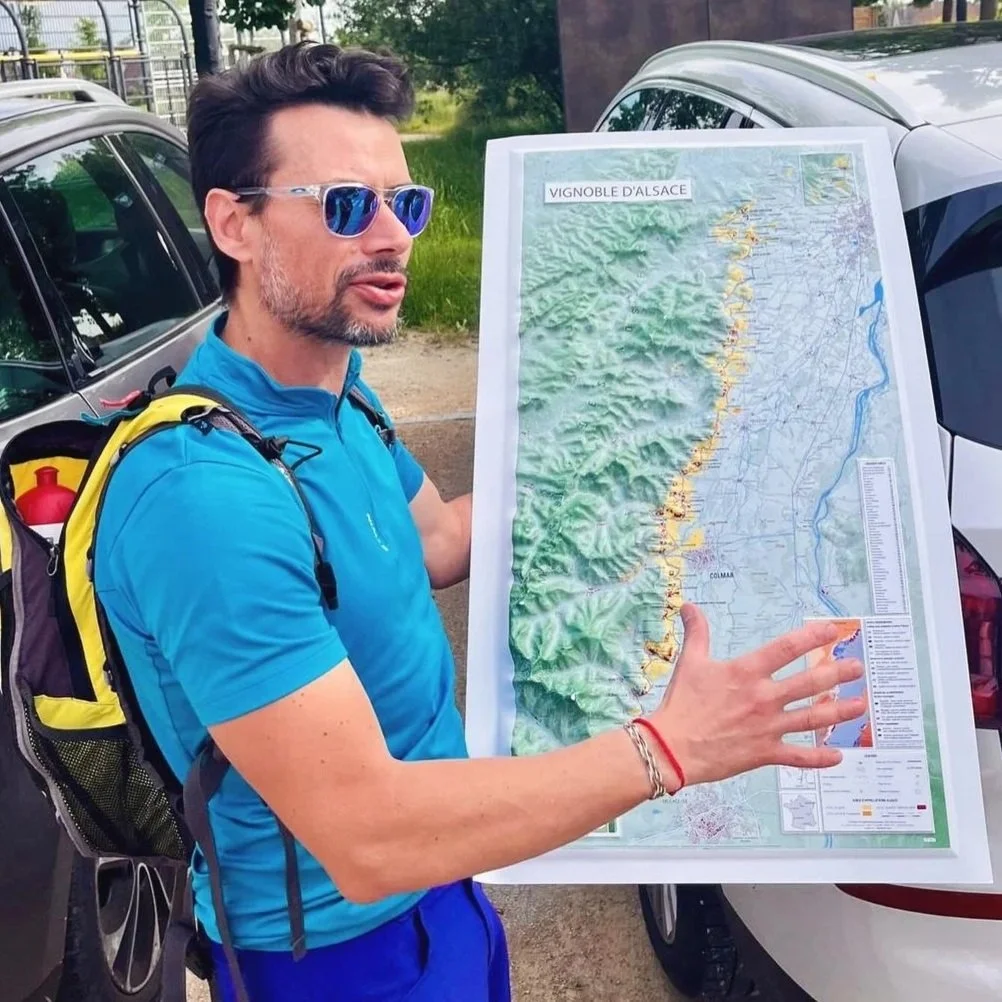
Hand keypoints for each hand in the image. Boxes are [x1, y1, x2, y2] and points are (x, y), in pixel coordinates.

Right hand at [648, 604, 865, 788]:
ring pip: (814, 718)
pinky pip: (799, 757)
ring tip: (862, 703)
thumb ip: (697, 633)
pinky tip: (838, 756)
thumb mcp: (690, 662)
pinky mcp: (765, 753)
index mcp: (746, 672)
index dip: (813, 637)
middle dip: (839, 673)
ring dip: (841, 710)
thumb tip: (690, 606)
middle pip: (810, 682)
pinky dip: (819, 758)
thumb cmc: (681, 703)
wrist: (672, 747)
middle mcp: (763, 697)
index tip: (832, 630)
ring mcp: (767, 727)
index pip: (786, 648)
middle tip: (858, 667)